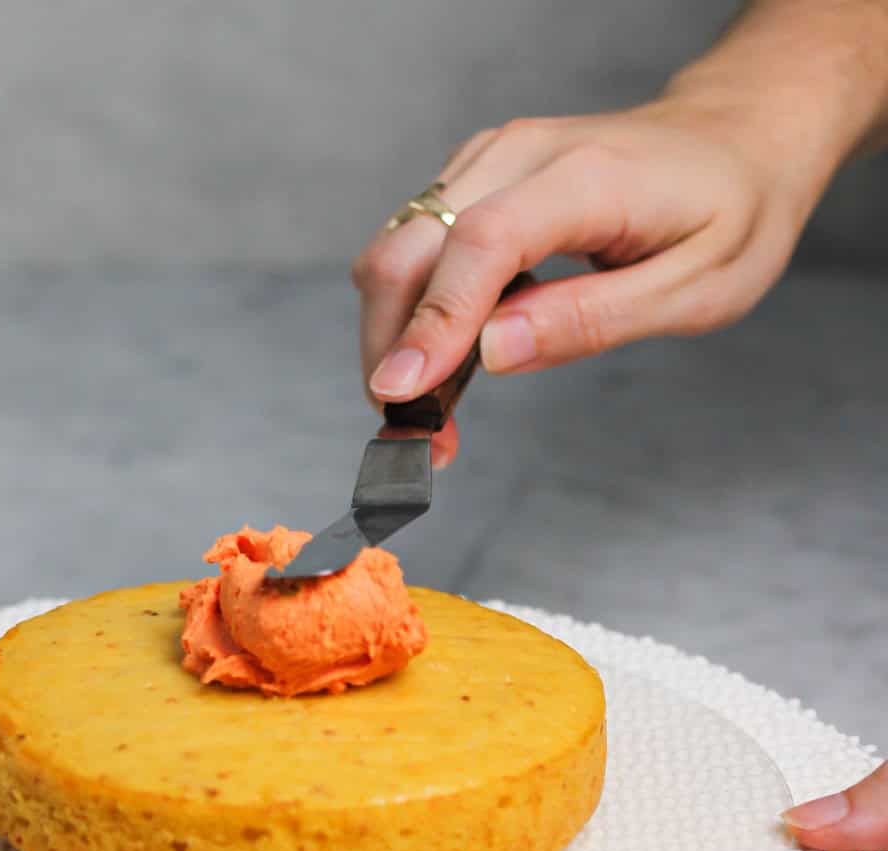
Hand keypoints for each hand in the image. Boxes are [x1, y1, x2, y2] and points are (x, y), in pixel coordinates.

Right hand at [352, 93, 822, 466]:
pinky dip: (414, 317)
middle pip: (408, 249)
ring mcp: (489, 162)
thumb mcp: (697, 287)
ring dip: (397, 342)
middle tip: (418, 437)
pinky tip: (448, 367)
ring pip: (395, 253)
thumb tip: (493, 352)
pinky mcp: (474, 181)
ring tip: (436, 416)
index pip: (481, 242)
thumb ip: (591, 319)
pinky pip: (416, 251)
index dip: (434, 323)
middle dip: (393, 351)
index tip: (402, 394)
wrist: (733, 138)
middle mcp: (520, 154)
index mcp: (586, 176)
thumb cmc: (728, 211)